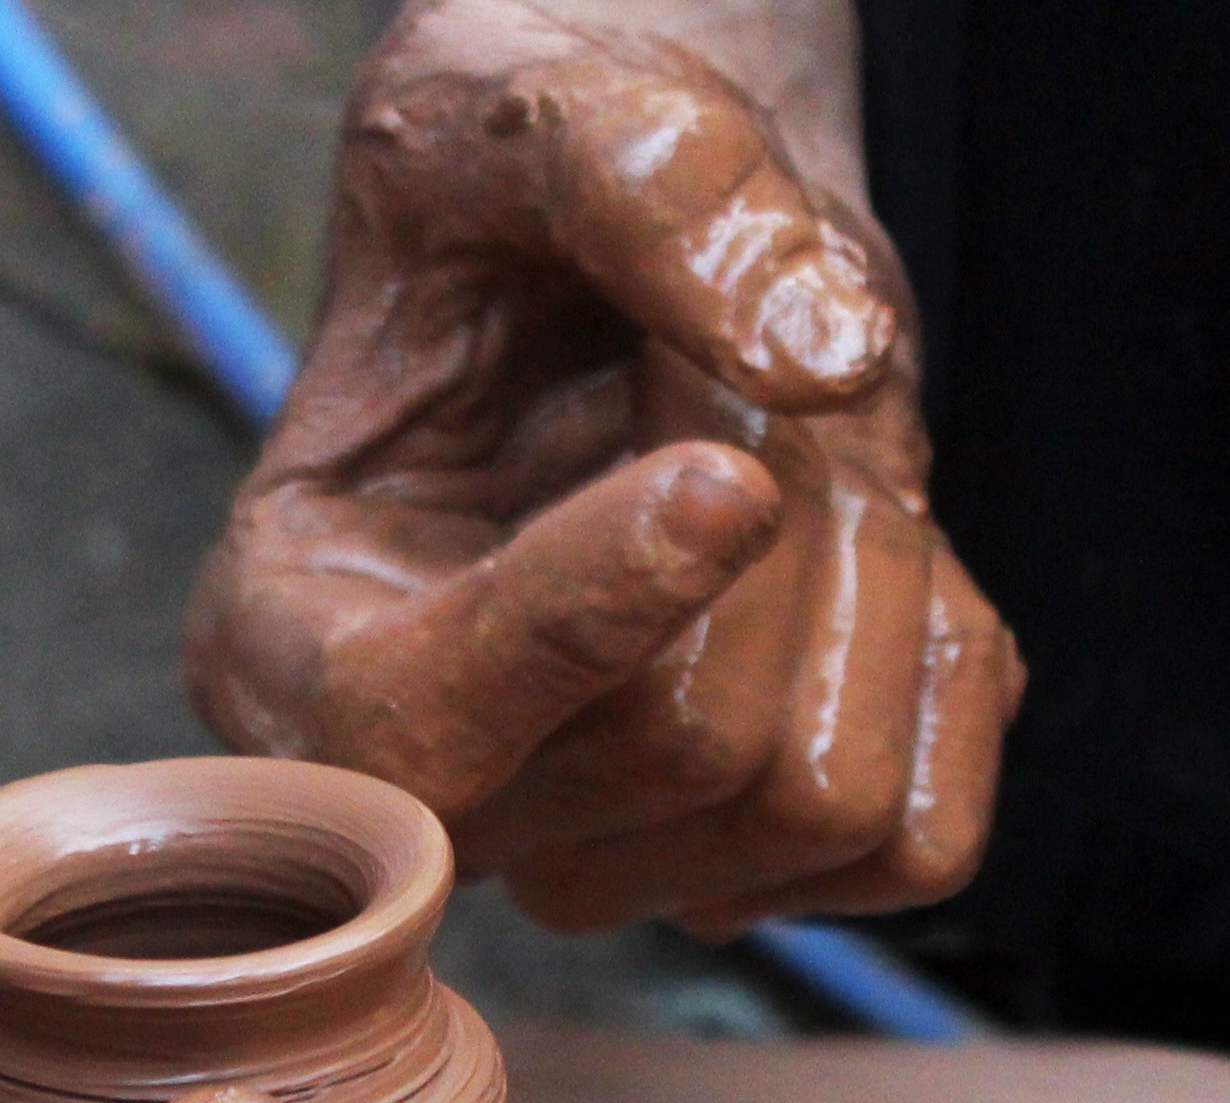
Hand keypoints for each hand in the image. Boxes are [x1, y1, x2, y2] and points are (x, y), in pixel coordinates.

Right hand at [184, 0, 1018, 936]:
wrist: (601, 266)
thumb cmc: (502, 196)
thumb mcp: (513, 105)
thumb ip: (645, 179)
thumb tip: (822, 355)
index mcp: (281, 646)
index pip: (423, 729)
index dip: (591, 613)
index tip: (724, 475)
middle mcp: (428, 791)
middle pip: (682, 748)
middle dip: (790, 518)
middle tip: (757, 365)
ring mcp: (585, 851)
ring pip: (815, 798)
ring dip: (878, 574)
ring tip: (800, 441)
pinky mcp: (734, 870)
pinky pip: (916, 846)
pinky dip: (948, 672)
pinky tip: (869, 556)